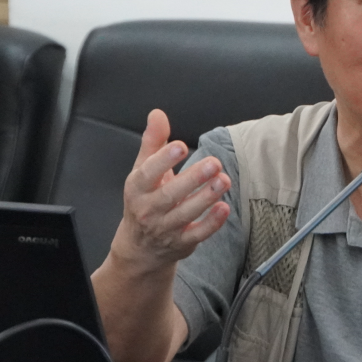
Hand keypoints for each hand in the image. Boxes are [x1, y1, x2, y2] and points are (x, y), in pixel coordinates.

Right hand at [108, 109, 230, 272]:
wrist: (140, 247)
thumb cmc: (144, 201)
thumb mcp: (142, 171)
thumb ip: (153, 142)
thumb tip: (157, 114)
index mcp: (137, 188)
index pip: (148, 173)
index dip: (163, 159)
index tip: (181, 145)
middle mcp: (149, 210)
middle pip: (170, 195)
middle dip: (192, 178)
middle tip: (214, 163)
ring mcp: (165, 229)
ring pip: (185, 214)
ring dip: (206, 198)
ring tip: (224, 180)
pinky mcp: (182, 243)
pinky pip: (197, 234)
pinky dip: (211, 223)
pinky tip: (225, 208)